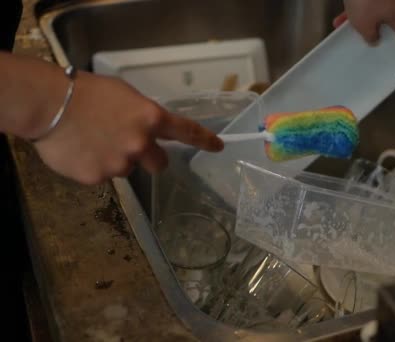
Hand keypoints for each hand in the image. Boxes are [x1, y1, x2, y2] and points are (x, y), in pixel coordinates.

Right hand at [32, 71, 223, 184]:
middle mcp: (141, 144)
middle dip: (149, 158)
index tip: (218, 147)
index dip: (204, 140)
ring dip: (115, 160)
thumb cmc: (85, 91)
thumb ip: (141, 115)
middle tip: (129, 146)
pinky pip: (102, 176)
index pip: (186, 132)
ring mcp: (120, 164)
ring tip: (92, 141)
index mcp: (150, 118)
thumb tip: (146, 128)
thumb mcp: (123, 95)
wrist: (48, 104)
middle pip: (160, 165)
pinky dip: (93, 166)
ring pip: (126, 169)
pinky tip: (79, 151)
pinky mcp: (98, 178)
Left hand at [334, 0, 394, 54]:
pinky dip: (355, 13)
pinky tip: (340, 20)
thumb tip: (374, 40)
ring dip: (363, 25)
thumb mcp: (364, 26)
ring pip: (376, 16)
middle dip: (381, 37)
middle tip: (375, 49)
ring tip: (350, 35)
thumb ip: (370, 37)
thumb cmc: (366, 0)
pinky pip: (367, 6)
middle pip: (392, 27)